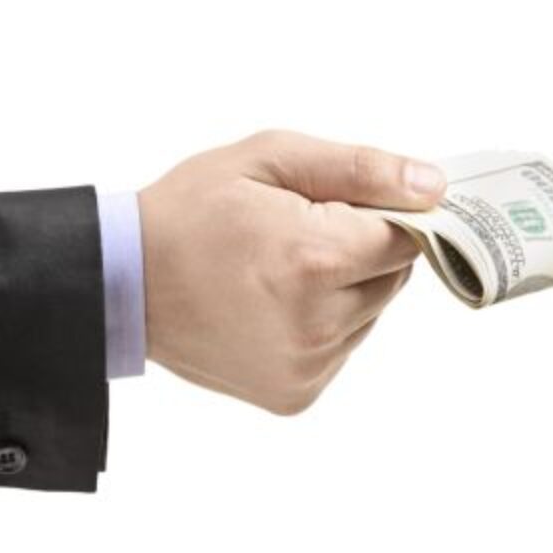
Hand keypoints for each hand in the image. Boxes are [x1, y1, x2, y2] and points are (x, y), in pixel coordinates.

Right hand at [138, 130, 445, 413]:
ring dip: (343, 289)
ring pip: (369, 314)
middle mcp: (318, 323)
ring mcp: (307, 366)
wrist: (119, 283)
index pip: (405, 237)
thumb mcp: (271, 159)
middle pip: (393, 277)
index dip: (380, 214)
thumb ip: (361, 170)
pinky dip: (322, 324)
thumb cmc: (192, 211)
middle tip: (298, 233)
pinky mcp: (296, 393)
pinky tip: (272, 305)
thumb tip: (433, 187)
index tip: (341, 205)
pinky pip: (340, 347)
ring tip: (279, 270)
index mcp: (315, 259)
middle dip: (360, 250)